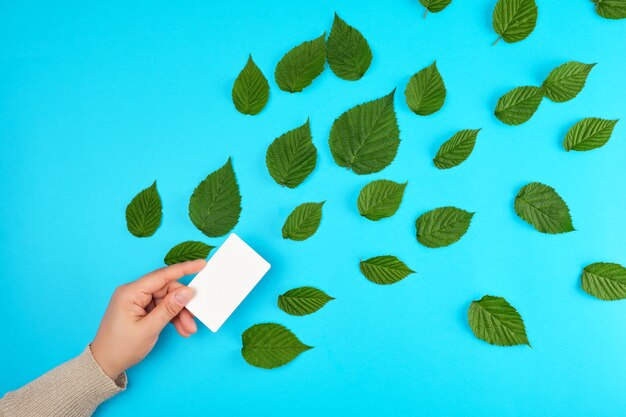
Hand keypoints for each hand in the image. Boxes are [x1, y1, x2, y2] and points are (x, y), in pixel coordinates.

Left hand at [91, 259, 205, 378]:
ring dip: (179, 314)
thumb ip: (169, 308)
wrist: (104, 364)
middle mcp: (134, 292)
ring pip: (167, 300)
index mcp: (131, 292)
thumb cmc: (120, 348)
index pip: (162, 275)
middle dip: (182, 305)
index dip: (184, 269)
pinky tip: (181, 328)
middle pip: (167, 290)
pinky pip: (162, 307)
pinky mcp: (141, 308)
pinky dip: (172, 317)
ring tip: (188, 329)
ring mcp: (137, 300)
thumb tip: (187, 292)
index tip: (201, 264)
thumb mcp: (148, 329)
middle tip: (193, 320)